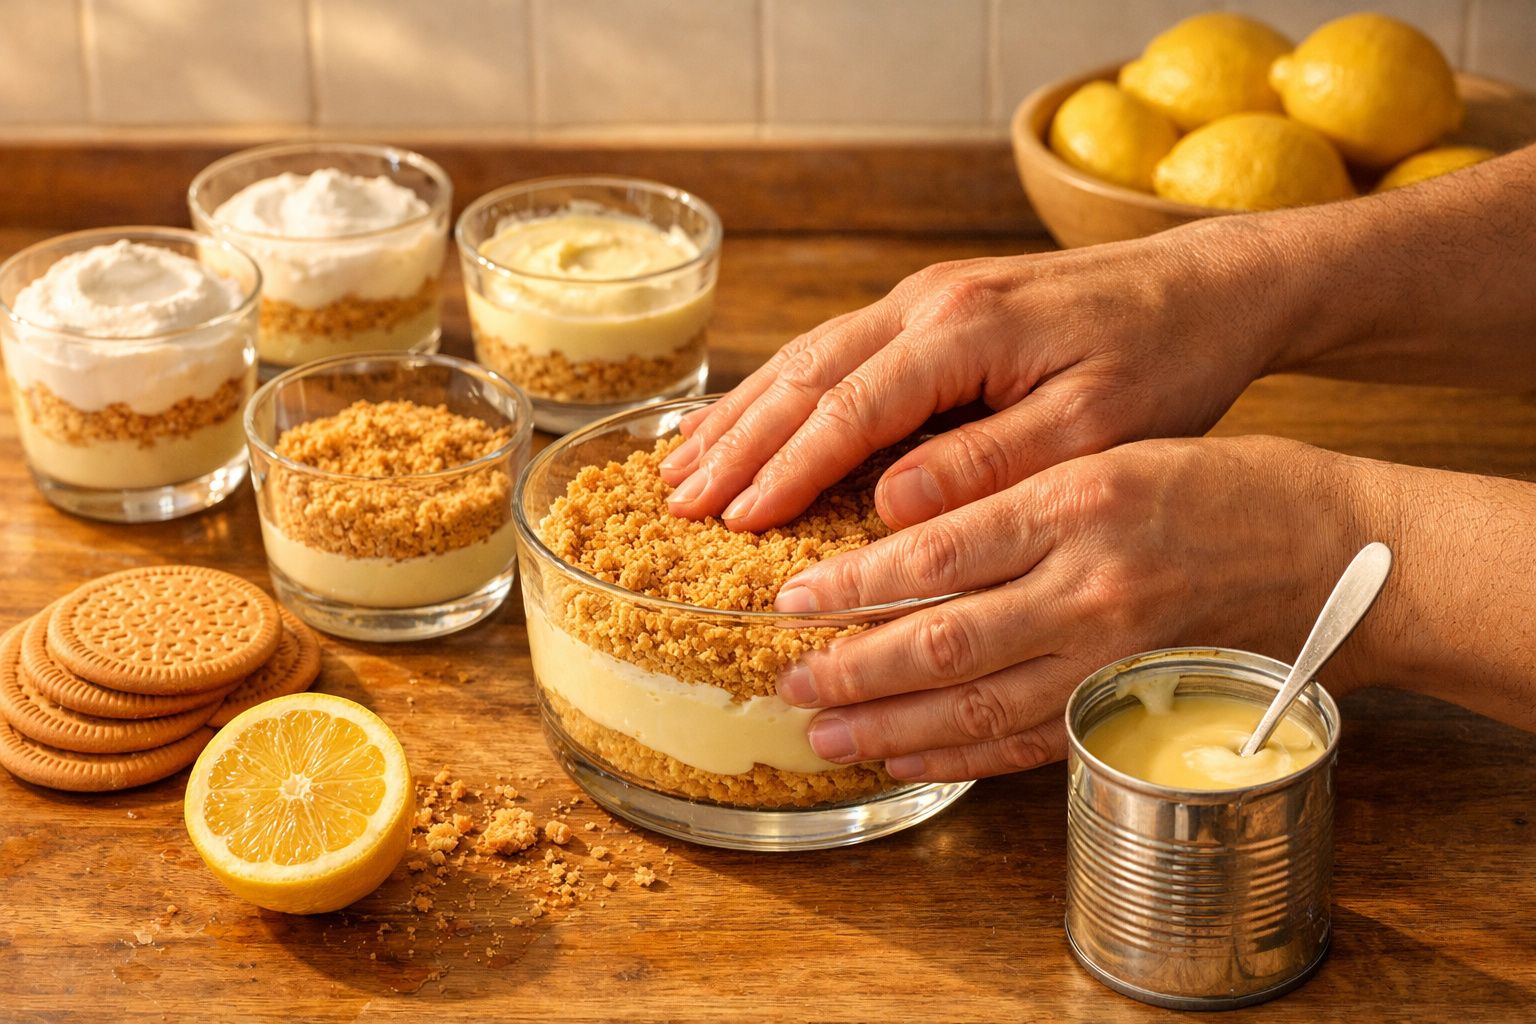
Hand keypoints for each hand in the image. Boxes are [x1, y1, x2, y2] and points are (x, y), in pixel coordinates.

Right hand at [661, 220, 1293, 531]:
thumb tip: (892, 507)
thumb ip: (992, 463)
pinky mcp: (934, 310)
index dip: (786, 470)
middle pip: (807, 375)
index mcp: (965, 330)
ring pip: (808, 357)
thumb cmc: (1165, 361)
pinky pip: (836, 351)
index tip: (734, 523)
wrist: (1208, 286)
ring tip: (681, 466)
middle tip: (677, 503)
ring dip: (743, 414)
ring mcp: (925, 300)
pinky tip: (748, 421)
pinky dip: (781, 393)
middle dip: (737, 442)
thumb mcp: (1095, 427)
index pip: (850, 407)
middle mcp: (929, 304)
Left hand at [770, 436, 1363, 781]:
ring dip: (890, 725)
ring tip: (825, 735)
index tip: (794, 598)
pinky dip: (964, 756)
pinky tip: (910, 757)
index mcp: (1079, 501)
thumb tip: (901, 526)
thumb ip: (1013, 491)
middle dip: (852, 668)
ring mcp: (1114, 653)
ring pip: (979, 703)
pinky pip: (1035, 739)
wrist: (1339, 551)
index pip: (939, 551)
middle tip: (787, 682)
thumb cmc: (1224, 486)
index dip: (855, 583)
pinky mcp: (1133, 699)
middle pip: (943, 640)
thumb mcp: (1115, 453)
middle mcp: (1090, 584)